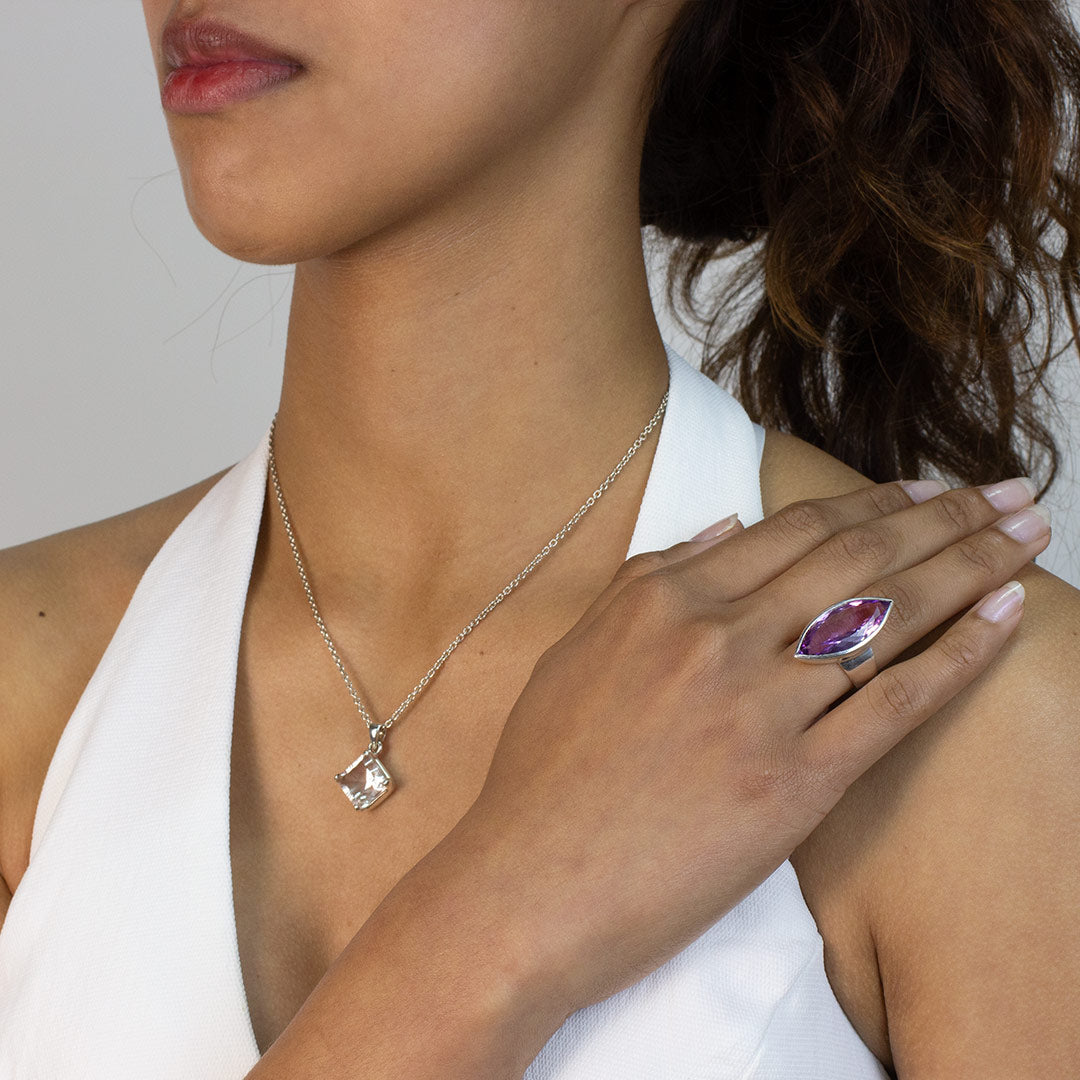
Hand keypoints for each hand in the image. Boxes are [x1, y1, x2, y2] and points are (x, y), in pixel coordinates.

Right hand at [442, 477, 1048, 1016]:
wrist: (528, 886)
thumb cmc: (543, 776)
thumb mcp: (577, 652)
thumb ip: (646, 580)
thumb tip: (724, 530)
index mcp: (662, 599)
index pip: (792, 531)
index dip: (872, 503)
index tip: (925, 491)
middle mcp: (715, 637)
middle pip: (856, 557)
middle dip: (945, 516)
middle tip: (1005, 491)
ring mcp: (758, 707)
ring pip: (887, 616)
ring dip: (972, 566)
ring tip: (1025, 532)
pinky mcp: (792, 784)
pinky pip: (892, 706)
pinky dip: (958, 658)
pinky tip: (1004, 619)